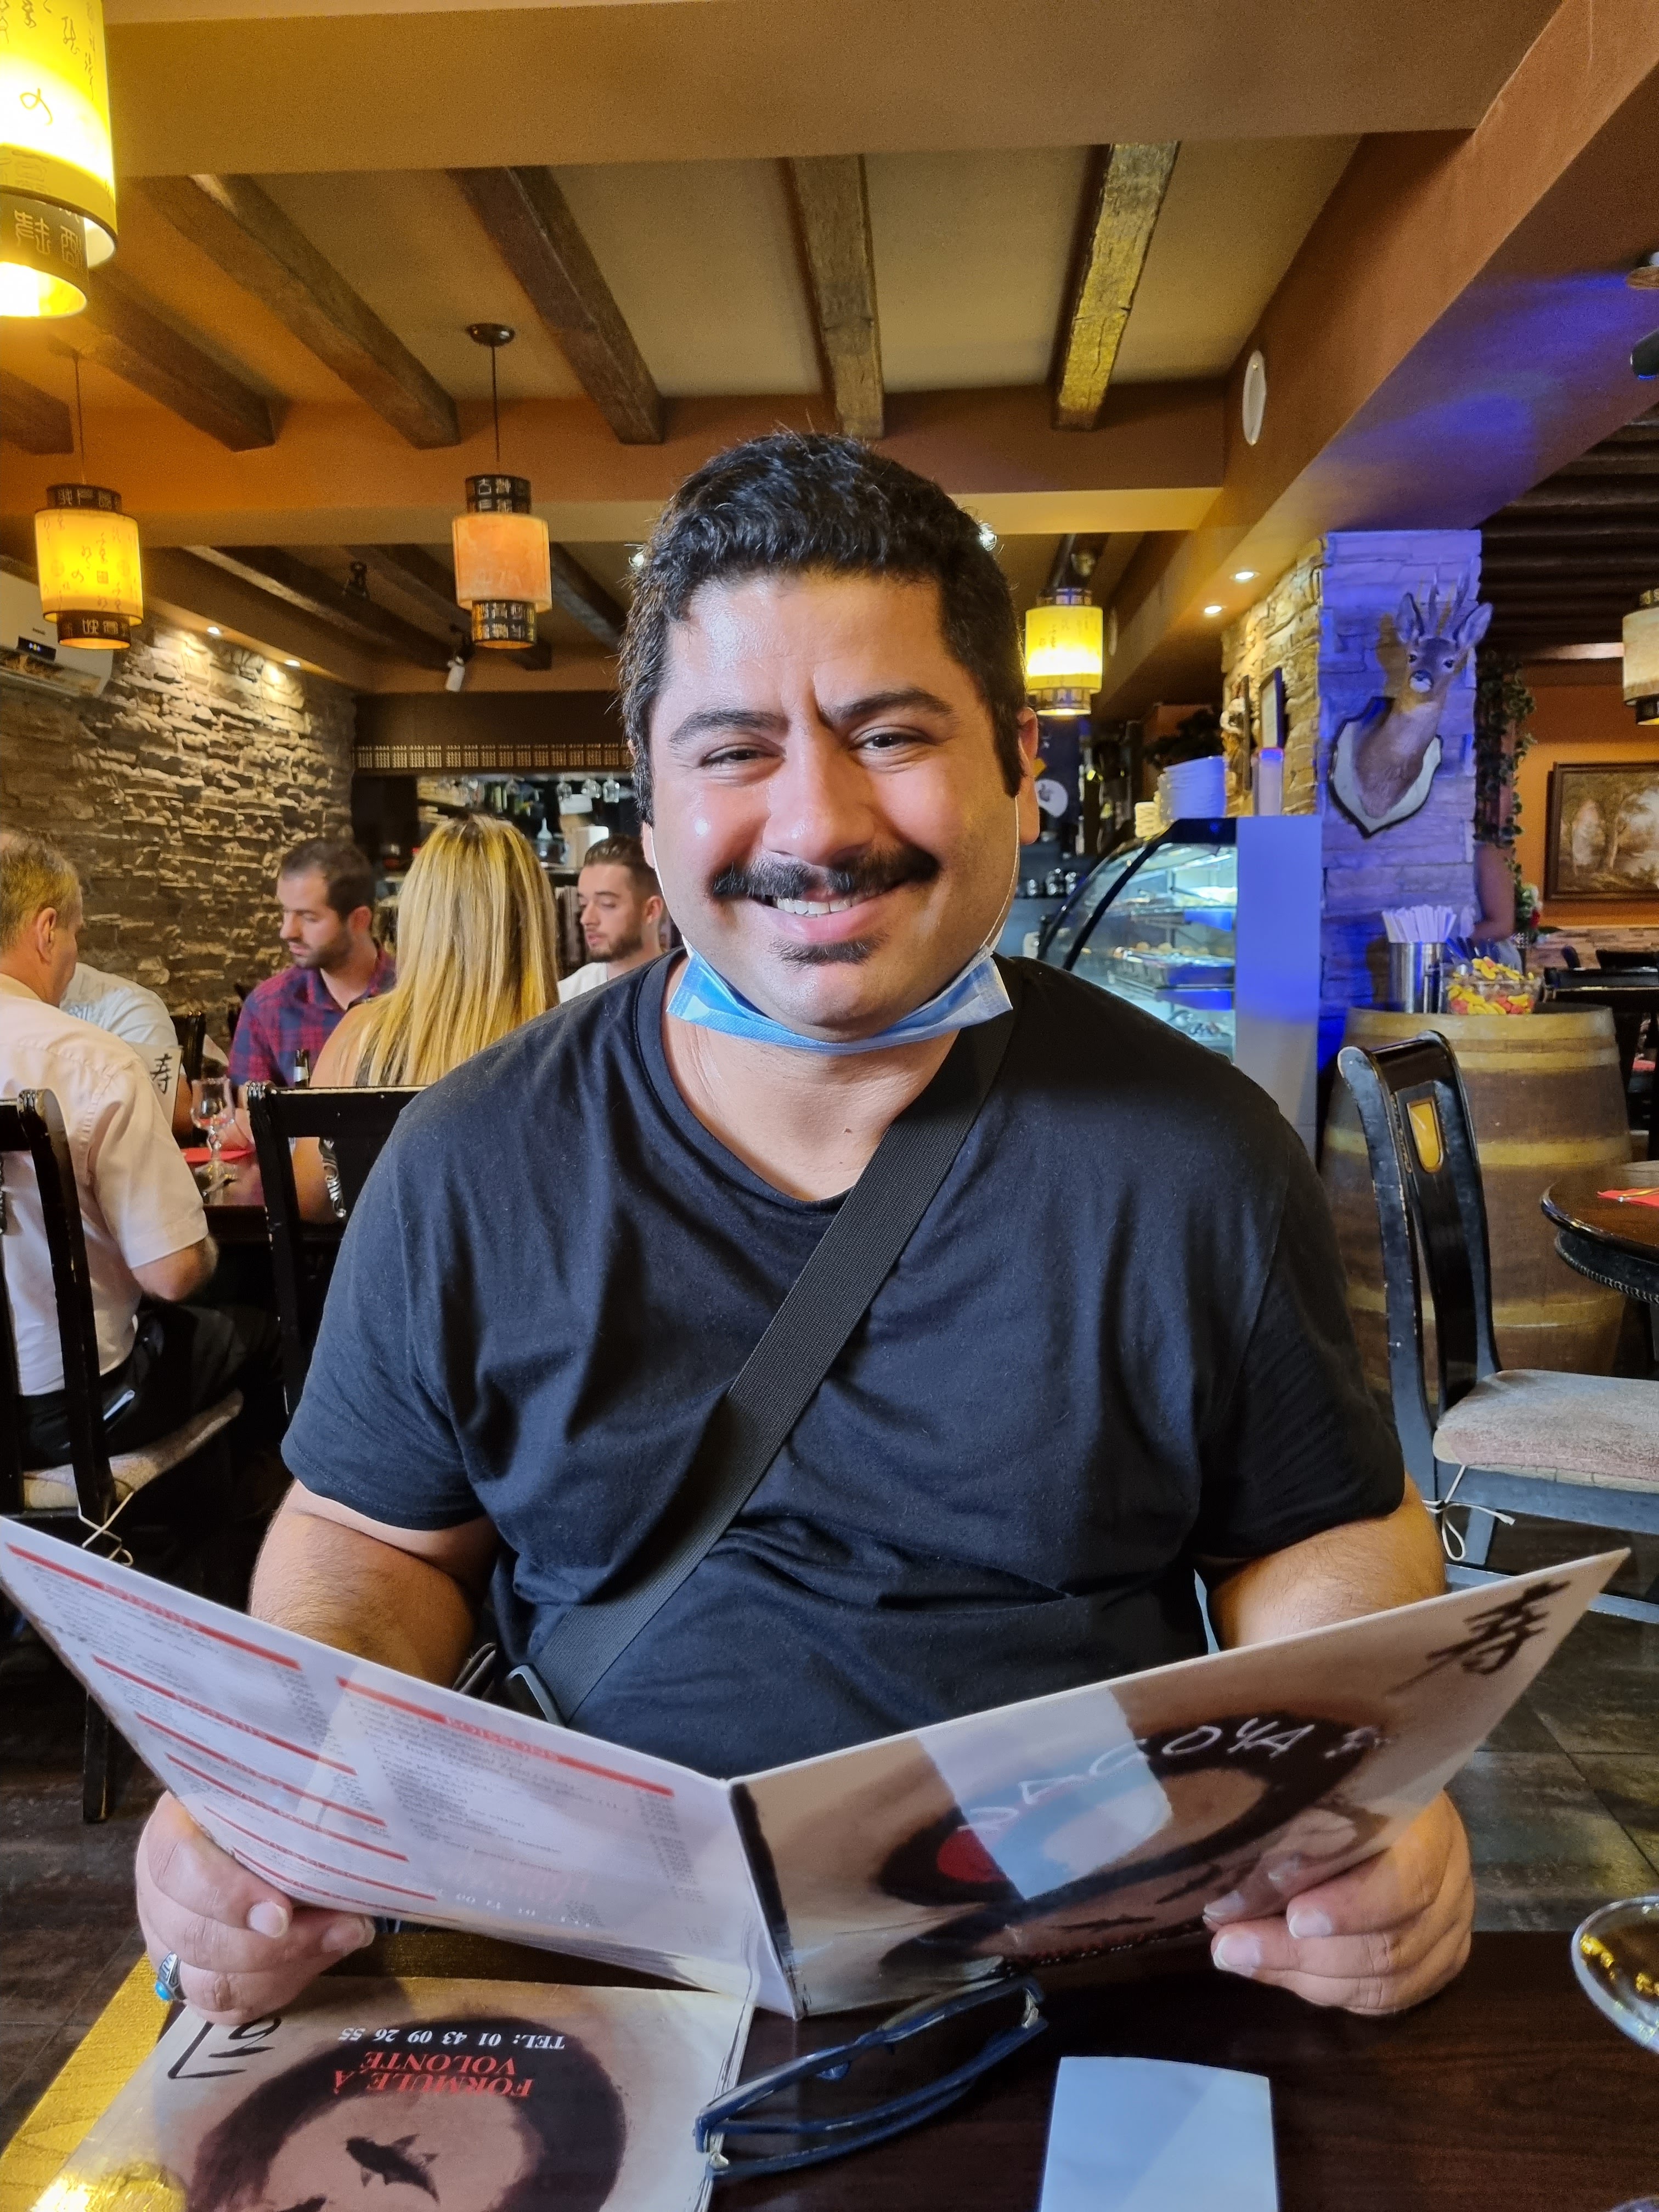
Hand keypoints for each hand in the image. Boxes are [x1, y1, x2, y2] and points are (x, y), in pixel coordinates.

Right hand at [137, 1792, 375, 2022]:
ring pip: (208, 1984)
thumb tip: (349, 1805)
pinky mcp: (191, 1976)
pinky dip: (279, 1987)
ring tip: (346, 1936)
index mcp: (170, 1827)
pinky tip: (322, 1956)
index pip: (176, 1866)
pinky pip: (226, 2005)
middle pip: (193, 1938)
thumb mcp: (279, 1777)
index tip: (282, 1912)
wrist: (262, 1815)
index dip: (225, 1895)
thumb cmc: (277, 1789)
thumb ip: (295, 1790)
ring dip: (284, 1971)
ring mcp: (168, 1939)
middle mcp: (158, 1888)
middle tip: (347, 1925)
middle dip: (275, 1947)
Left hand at [1204, 1793, 1472, 2013]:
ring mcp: (1450, 1931)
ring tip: (1240, 1958)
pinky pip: (1386, 1998)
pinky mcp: (1439, 1964)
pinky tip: (1280, 1973)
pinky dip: (1329, 1991)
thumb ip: (1296, 1829)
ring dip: (1304, 1976)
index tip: (1295, 1916)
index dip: (1352, 1908)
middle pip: (1388, 1943)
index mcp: (1431, 1827)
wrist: (1403, 1794)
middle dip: (1301, 1952)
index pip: (1408, 1881)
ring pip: (1386, 1981)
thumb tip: (1228, 1890)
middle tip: (1232, 1946)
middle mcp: (1451, 1885)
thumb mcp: (1330, 1787)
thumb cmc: (1352, 1785)